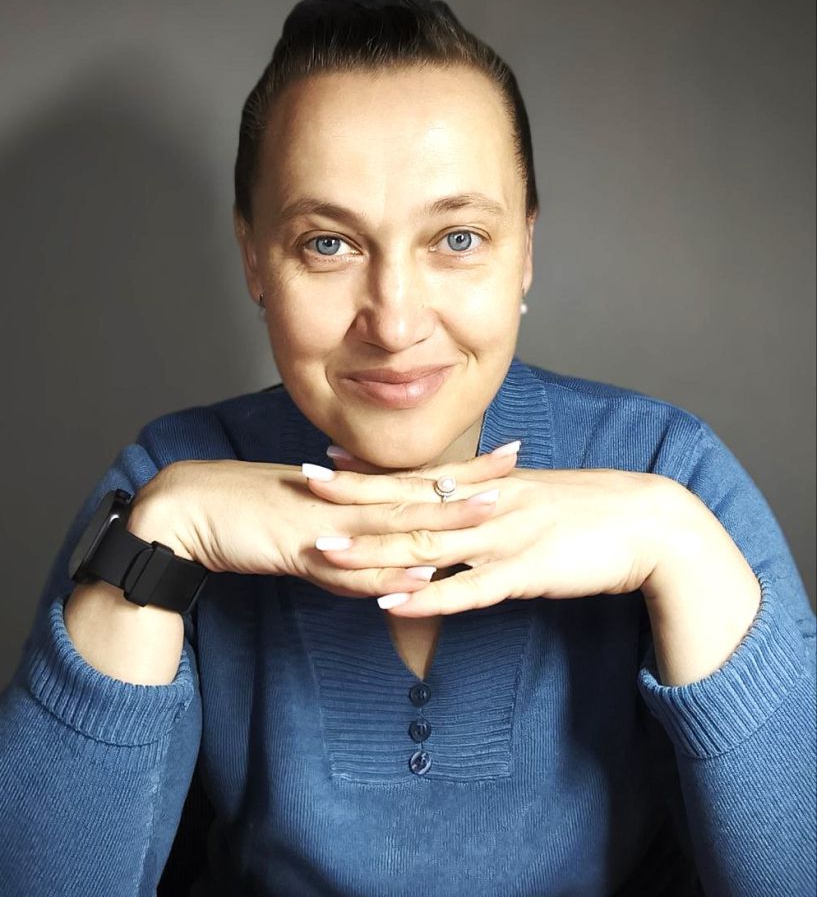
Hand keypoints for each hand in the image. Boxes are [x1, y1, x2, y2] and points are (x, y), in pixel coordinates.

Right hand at [126, 450, 517, 600]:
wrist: (193, 512)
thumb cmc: (252, 509)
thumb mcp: (312, 516)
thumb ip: (354, 529)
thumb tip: (393, 545)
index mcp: (352, 490)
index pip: (420, 476)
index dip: (464, 468)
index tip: (507, 456)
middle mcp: (347, 502)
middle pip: (418, 493)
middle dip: (469, 486)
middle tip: (516, 473)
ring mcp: (327, 525)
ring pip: (395, 526)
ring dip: (442, 523)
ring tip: (485, 519)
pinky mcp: (301, 551)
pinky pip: (352, 567)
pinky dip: (387, 570)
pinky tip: (417, 573)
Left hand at [308, 458, 673, 615]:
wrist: (648, 524)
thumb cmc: (590, 510)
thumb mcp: (533, 496)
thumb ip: (493, 498)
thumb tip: (458, 503)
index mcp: (490, 486)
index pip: (418, 476)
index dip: (371, 472)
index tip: (326, 463)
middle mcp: (488, 505)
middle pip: (410, 502)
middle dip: (354, 499)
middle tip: (304, 489)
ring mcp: (504, 538)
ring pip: (428, 546)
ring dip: (375, 550)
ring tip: (327, 553)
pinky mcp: (526, 573)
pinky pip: (469, 589)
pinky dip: (429, 597)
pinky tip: (393, 604)